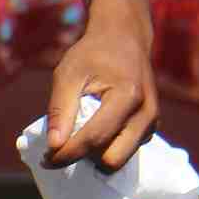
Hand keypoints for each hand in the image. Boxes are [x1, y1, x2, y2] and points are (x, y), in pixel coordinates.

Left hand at [42, 10, 157, 173]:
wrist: (125, 38)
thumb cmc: (93, 53)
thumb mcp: (68, 73)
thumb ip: (60, 109)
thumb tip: (54, 146)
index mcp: (127, 95)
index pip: (94, 138)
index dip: (67, 153)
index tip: (46, 159)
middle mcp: (146, 113)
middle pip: (113, 159)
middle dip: (85, 158)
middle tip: (64, 146)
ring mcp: (152, 122)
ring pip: (120, 160)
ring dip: (96, 155)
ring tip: (79, 133)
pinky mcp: (151, 128)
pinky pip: (126, 151)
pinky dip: (107, 148)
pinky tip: (95, 128)